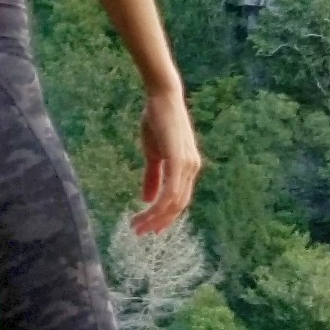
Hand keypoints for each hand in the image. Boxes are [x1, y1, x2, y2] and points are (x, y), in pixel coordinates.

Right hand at [134, 81, 200, 235]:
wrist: (162, 97)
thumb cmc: (158, 121)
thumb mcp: (153, 153)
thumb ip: (152, 177)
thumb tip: (146, 199)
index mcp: (188, 168)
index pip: (179, 200)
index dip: (164, 216)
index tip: (147, 227)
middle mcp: (192, 168)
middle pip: (178, 205)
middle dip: (159, 222)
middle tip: (139, 232)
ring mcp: (187, 164)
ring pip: (174, 201)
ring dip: (155, 216)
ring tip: (137, 225)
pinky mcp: (178, 159)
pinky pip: (171, 189)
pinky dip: (159, 204)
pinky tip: (146, 210)